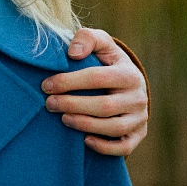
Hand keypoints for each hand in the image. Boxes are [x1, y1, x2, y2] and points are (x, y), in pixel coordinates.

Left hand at [40, 27, 147, 155]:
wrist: (128, 83)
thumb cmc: (107, 62)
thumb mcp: (101, 44)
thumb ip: (87, 38)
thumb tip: (73, 53)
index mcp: (129, 73)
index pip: (98, 77)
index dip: (69, 82)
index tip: (46, 85)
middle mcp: (138, 97)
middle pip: (104, 105)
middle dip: (72, 105)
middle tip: (49, 104)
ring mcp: (140, 118)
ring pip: (113, 127)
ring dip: (85, 125)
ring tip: (63, 118)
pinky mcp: (138, 135)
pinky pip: (124, 147)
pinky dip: (104, 147)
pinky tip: (84, 141)